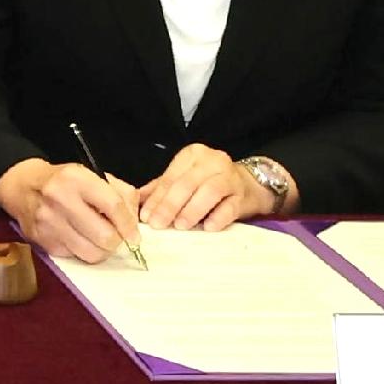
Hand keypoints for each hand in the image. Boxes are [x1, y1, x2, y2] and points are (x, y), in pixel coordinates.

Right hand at [0, 156, 143, 265]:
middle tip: (116, 238)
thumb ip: (120, 194)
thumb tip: (133, 223)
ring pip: (91, 252)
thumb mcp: (93, 175)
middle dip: (116, 241)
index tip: (134, 235)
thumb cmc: (65, 182)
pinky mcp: (42, 241)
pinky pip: (75, 256)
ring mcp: (49, 222)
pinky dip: (82, 250)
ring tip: (100, 240)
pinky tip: (80, 239)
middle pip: (104, 235)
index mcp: (76, 178)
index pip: (113, 205)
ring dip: (101, 250)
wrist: (23, 187)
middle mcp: (60, 199)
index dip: (128, 225)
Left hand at [135, 143, 271, 230]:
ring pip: (209, 191)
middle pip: (187, 183)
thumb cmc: (209, 183)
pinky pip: (230, 206)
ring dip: (192, 210)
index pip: (171, 177)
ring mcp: (230, 177)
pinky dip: (218, 217)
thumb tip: (135, 201)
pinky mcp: (243, 195)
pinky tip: (208, 227)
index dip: (157, 198)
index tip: (146, 217)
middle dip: (170, 205)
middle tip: (159, 224)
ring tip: (181, 226)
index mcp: (192, 155)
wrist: (249, 186)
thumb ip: (160, 188)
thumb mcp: (184, 180)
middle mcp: (212, 161)